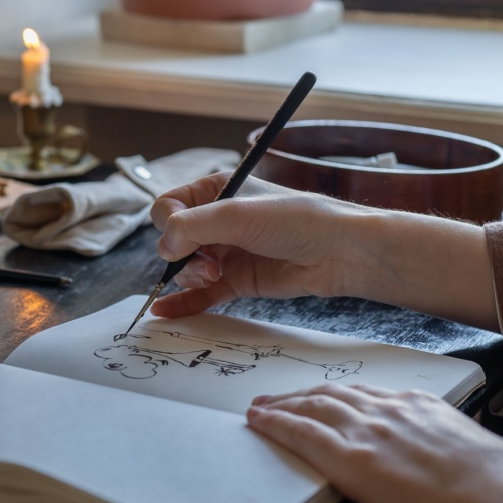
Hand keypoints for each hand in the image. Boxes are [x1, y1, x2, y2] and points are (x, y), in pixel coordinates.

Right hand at [149, 173, 366, 317]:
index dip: (169, 226)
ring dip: (190, 276)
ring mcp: (227, 252)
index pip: (169, 207)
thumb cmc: (296, 220)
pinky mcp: (238, 280)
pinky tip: (163, 311)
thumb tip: (164, 246)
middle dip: (183, 254)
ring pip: (186, 268)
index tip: (183, 243)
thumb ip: (193, 225)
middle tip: (208, 262)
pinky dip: (183, 302)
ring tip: (215, 276)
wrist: (338, 251)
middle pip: (174, 240)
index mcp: (215, 191)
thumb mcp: (238, 214)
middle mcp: (218, 221)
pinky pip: (201, 293)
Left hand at [246, 383, 502, 502]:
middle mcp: (393, 410)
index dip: (337, 394)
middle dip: (301, 394)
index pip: (368, 393)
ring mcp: (371, 431)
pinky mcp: (354, 459)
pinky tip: (259, 422)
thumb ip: (442, 453)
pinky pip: (304, 433)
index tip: (322, 396)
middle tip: (276, 398)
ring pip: (313, 407)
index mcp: (423, 406)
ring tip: (260, 409)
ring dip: (281, 405)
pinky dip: (277, 423)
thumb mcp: (471, 456)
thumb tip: (433, 472)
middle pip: (334, 394)